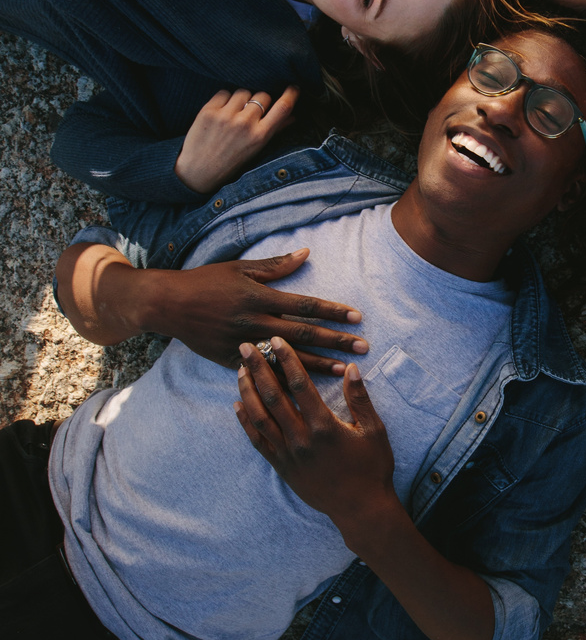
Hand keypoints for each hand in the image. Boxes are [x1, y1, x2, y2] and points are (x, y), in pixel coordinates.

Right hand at [137, 249, 367, 371]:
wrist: (169, 304)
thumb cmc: (207, 281)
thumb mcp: (241, 268)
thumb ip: (276, 265)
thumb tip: (307, 253)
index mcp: (260, 297)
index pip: (305, 305)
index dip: (332, 311)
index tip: (357, 317)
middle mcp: (255, 321)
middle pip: (304, 333)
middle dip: (335, 340)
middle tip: (363, 347)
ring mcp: (243, 343)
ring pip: (289, 357)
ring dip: (319, 364)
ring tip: (344, 369)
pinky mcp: (232, 360)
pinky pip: (265, 372)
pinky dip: (286, 378)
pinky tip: (307, 386)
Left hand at [174, 86, 299, 193]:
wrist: (198, 171)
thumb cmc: (231, 162)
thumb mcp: (256, 150)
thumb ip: (275, 130)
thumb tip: (293, 117)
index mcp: (260, 136)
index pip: (282, 108)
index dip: (291, 95)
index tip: (293, 87)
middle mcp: (244, 124)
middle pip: (262, 96)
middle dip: (261, 100)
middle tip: (252, 111)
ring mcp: (226, 116)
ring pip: (243, 92)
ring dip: (242, 99)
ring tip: (234, 113)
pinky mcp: (209, 111)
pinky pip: (224, 92)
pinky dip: (225, 99)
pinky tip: (221, 112)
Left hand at [235, 337, 397, 528]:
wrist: (361, 509)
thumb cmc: (372, 468)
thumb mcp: (374, 431)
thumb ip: (360, 399)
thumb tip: (350, 368)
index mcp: (324, 426)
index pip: (300, 385)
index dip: (287, 360)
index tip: (276, 340)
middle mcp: (301, 439)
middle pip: (273, 397)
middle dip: (257, 369)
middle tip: (246, 347)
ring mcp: (288, 454)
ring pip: (260, 417)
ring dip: (247, 391)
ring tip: (240, 370)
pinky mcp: (281, 467)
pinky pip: (257, 441)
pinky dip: (245, 421)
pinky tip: (238, 405)